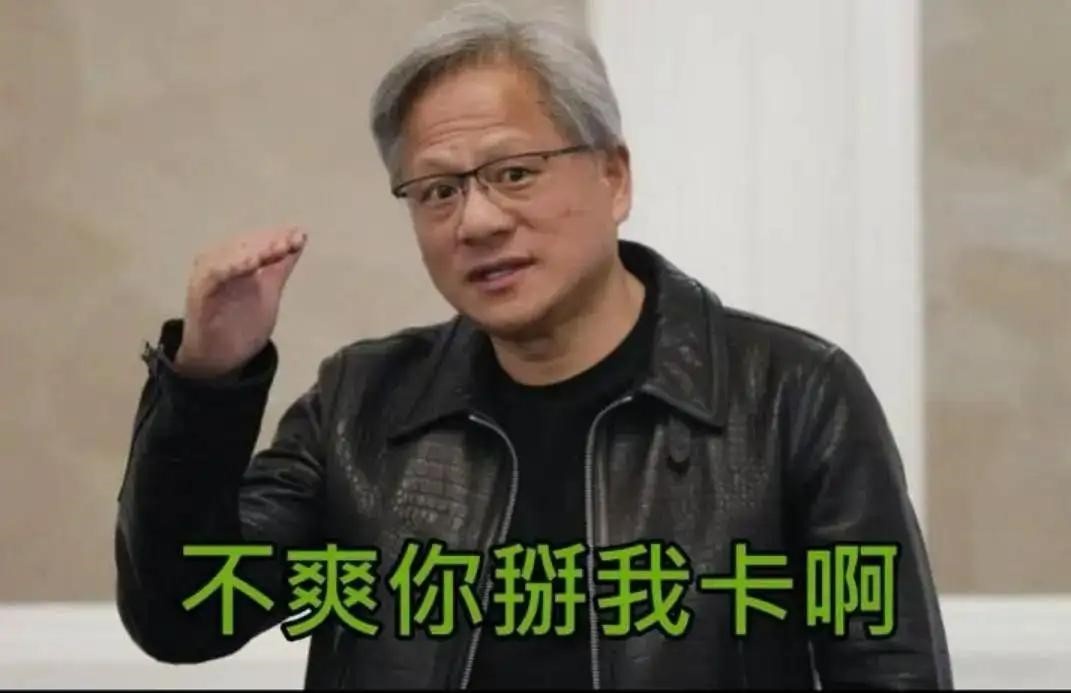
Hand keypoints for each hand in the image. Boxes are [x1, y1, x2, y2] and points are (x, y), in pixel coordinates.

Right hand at [174, 225, 306, 378]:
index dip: (278, 237)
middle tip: (292, 239)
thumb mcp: (268, 290)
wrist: (220, 359)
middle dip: (269, 241)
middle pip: (244, 245)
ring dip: (254, 250)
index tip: (299, 236)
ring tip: (277, 248)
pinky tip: (251, 263)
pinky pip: (213, 276)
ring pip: (229, 256)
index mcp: (233, 259)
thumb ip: (279, 264)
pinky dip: (230, 267)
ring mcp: (207, 277)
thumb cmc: (242, 323)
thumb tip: (299, 234)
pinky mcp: (199, 294)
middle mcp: (217, 262)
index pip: (257, 241)